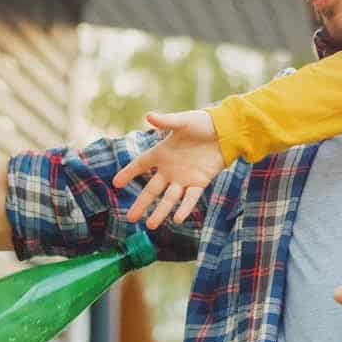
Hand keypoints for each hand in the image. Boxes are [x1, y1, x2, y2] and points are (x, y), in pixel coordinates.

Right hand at [110, 110, 224, 228]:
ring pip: (169, 199)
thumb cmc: (203, 123)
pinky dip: (185, 208)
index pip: (140, 164)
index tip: (116, 184)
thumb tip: (149, 116)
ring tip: (150, 226)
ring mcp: (184, 178)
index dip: (128, 173)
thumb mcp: (183, 121)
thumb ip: (166, 121)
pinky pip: (190, 198)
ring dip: (160, 212)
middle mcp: (170, 169)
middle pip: (152, 190)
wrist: (226, 131)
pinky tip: (177, 219)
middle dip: (141, 203)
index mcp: (162, 153)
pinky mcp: (199, 182)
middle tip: (129, 218)